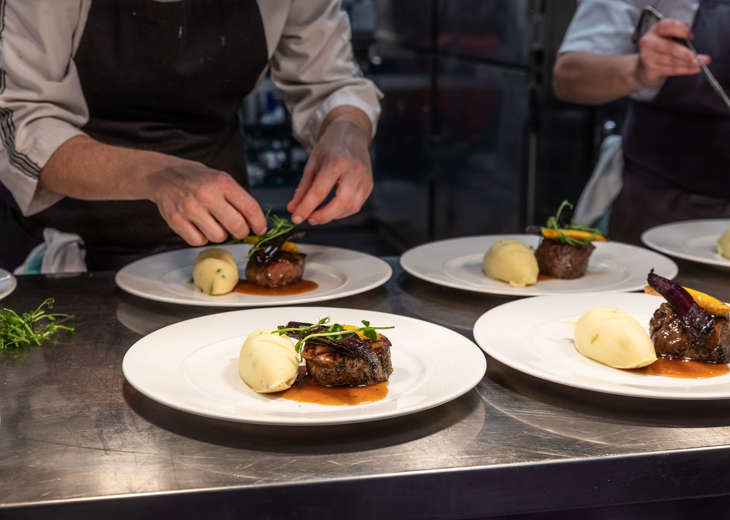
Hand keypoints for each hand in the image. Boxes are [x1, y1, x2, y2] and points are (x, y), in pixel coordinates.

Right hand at [146, 157, 266, 245]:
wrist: (163, 175)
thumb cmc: (198, 180)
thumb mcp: (221, 179)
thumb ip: (238, 199)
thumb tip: (255, 224)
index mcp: (222, 182)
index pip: (250, 208)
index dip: (259, 223)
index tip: (261, 229)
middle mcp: (207, 194)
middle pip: (237, 226)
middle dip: (242, 232)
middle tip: (239, 230)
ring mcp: (190, 208)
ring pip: (218, 237)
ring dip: (220, 234)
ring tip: (214, 223)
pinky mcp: (176, 220)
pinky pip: (198, 241)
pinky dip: (202, 237)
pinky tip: (199, 226)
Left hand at [287, 116, 372, 225]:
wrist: (352, 133)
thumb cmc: (331, 146)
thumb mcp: (312, 163)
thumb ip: (303, 188)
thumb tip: (293, 209)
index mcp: (337, 162)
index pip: (320, 191)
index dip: (306, 208)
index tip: (296, 218)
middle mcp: (354, 171)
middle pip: (340, 203)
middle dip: (323, 216)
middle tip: (310, 219)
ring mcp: (365, 179)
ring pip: (350, 208)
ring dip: (333, 215)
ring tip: (319, 213)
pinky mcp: (369, 186)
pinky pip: (356, 205)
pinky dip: (342, 211)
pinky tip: (332, 208)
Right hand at [635, 19, 709, 87]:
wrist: (645, 67)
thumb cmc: (662, 50)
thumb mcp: (670, 37)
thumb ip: (680, 34)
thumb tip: (690, 38)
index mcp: (655, 30)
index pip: (667, 26)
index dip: (680, 30)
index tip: (690, 36)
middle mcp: (649, 42)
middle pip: (669, 46)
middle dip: (685, 52)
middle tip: (696, 56)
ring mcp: (648, 57)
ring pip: (671, 60)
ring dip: (688, 63)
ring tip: (699, 63)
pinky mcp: (650, 69)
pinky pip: (671, 70)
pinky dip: (685, 70)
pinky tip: (694, 69)